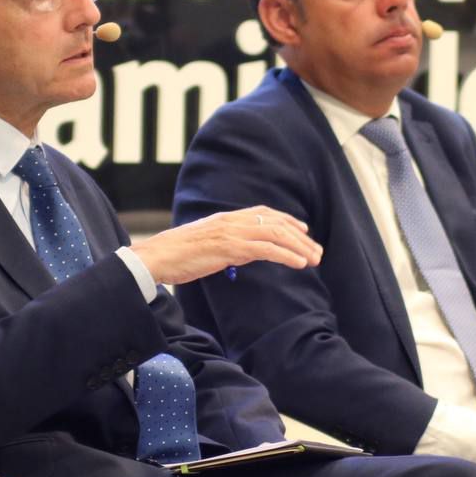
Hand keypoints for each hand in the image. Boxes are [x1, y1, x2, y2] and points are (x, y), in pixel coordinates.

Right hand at [132, 206, 322, 286]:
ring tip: (315, 259)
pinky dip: (287, 255)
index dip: (286, 220)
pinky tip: (299, 263)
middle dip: (300, 237)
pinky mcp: (230, 247)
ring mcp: (232, 232)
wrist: (158, 256)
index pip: (263, 213)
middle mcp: (232, 220)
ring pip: (276, 234)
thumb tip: (243, 253)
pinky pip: (266, 249)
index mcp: (226, 218)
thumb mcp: (206, 244)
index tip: (303, 229)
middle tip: (317, 251)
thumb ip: (227, 244)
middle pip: (275, 223)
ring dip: (299, 246)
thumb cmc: (177, 255)